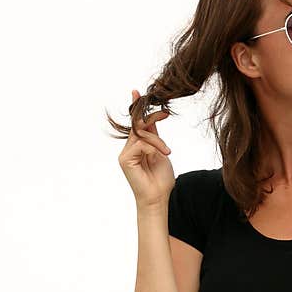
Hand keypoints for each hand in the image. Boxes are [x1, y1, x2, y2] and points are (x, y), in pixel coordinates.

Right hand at [118, 89, 172, 207]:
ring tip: (167, 153)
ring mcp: (125, 154)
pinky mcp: (125, 159)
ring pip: (141, 135)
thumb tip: (154, 120)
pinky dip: (153, 147)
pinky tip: (161, 156)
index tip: (137, 92)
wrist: (158, 199)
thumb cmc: (160, 180)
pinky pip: (140, 144)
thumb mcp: (161, 153)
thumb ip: (155, 137)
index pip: (136, 124)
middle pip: (139, 126)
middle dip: (152, 117)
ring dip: (158, 141)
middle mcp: (129, 148)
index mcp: (137, 146)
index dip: (137, 108)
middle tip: (165, 113)